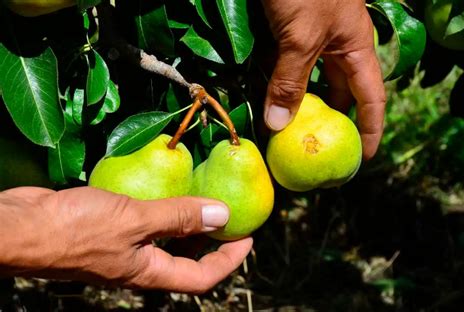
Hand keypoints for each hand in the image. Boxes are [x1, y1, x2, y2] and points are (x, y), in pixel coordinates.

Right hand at [0, 187, 251, 292]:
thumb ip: (178, 217)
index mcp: (149, 272)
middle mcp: (139, 264)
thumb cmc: (74, 230)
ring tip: (203, 198)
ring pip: (166, 239)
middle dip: (212, 240)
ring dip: (187, 223)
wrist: (20, 228)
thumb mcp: (134, 220)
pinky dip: (161, 208)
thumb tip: (223, 215)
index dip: (229, 260)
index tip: (248, 238)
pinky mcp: (108, 229)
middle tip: (229, 215)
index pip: (201, 277)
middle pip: (186, 259)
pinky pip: (145, 221)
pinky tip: (163, 187)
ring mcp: (123, 247)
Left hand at [261, 0, 385, 158]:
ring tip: (287, 133)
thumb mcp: (300, 36)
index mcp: (354, 48)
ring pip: (308, 81)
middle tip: (316, 150)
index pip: (371, 98)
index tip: (363, 158)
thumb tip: (278, 126)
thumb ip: (291, 81)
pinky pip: (285, 66)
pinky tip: (266, 100)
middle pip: (338, 93)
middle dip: (329, 121)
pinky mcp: (285, 32)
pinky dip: (277, 84)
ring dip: (298, 104)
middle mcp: (335, 46)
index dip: (370, 129)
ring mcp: (310, 39)